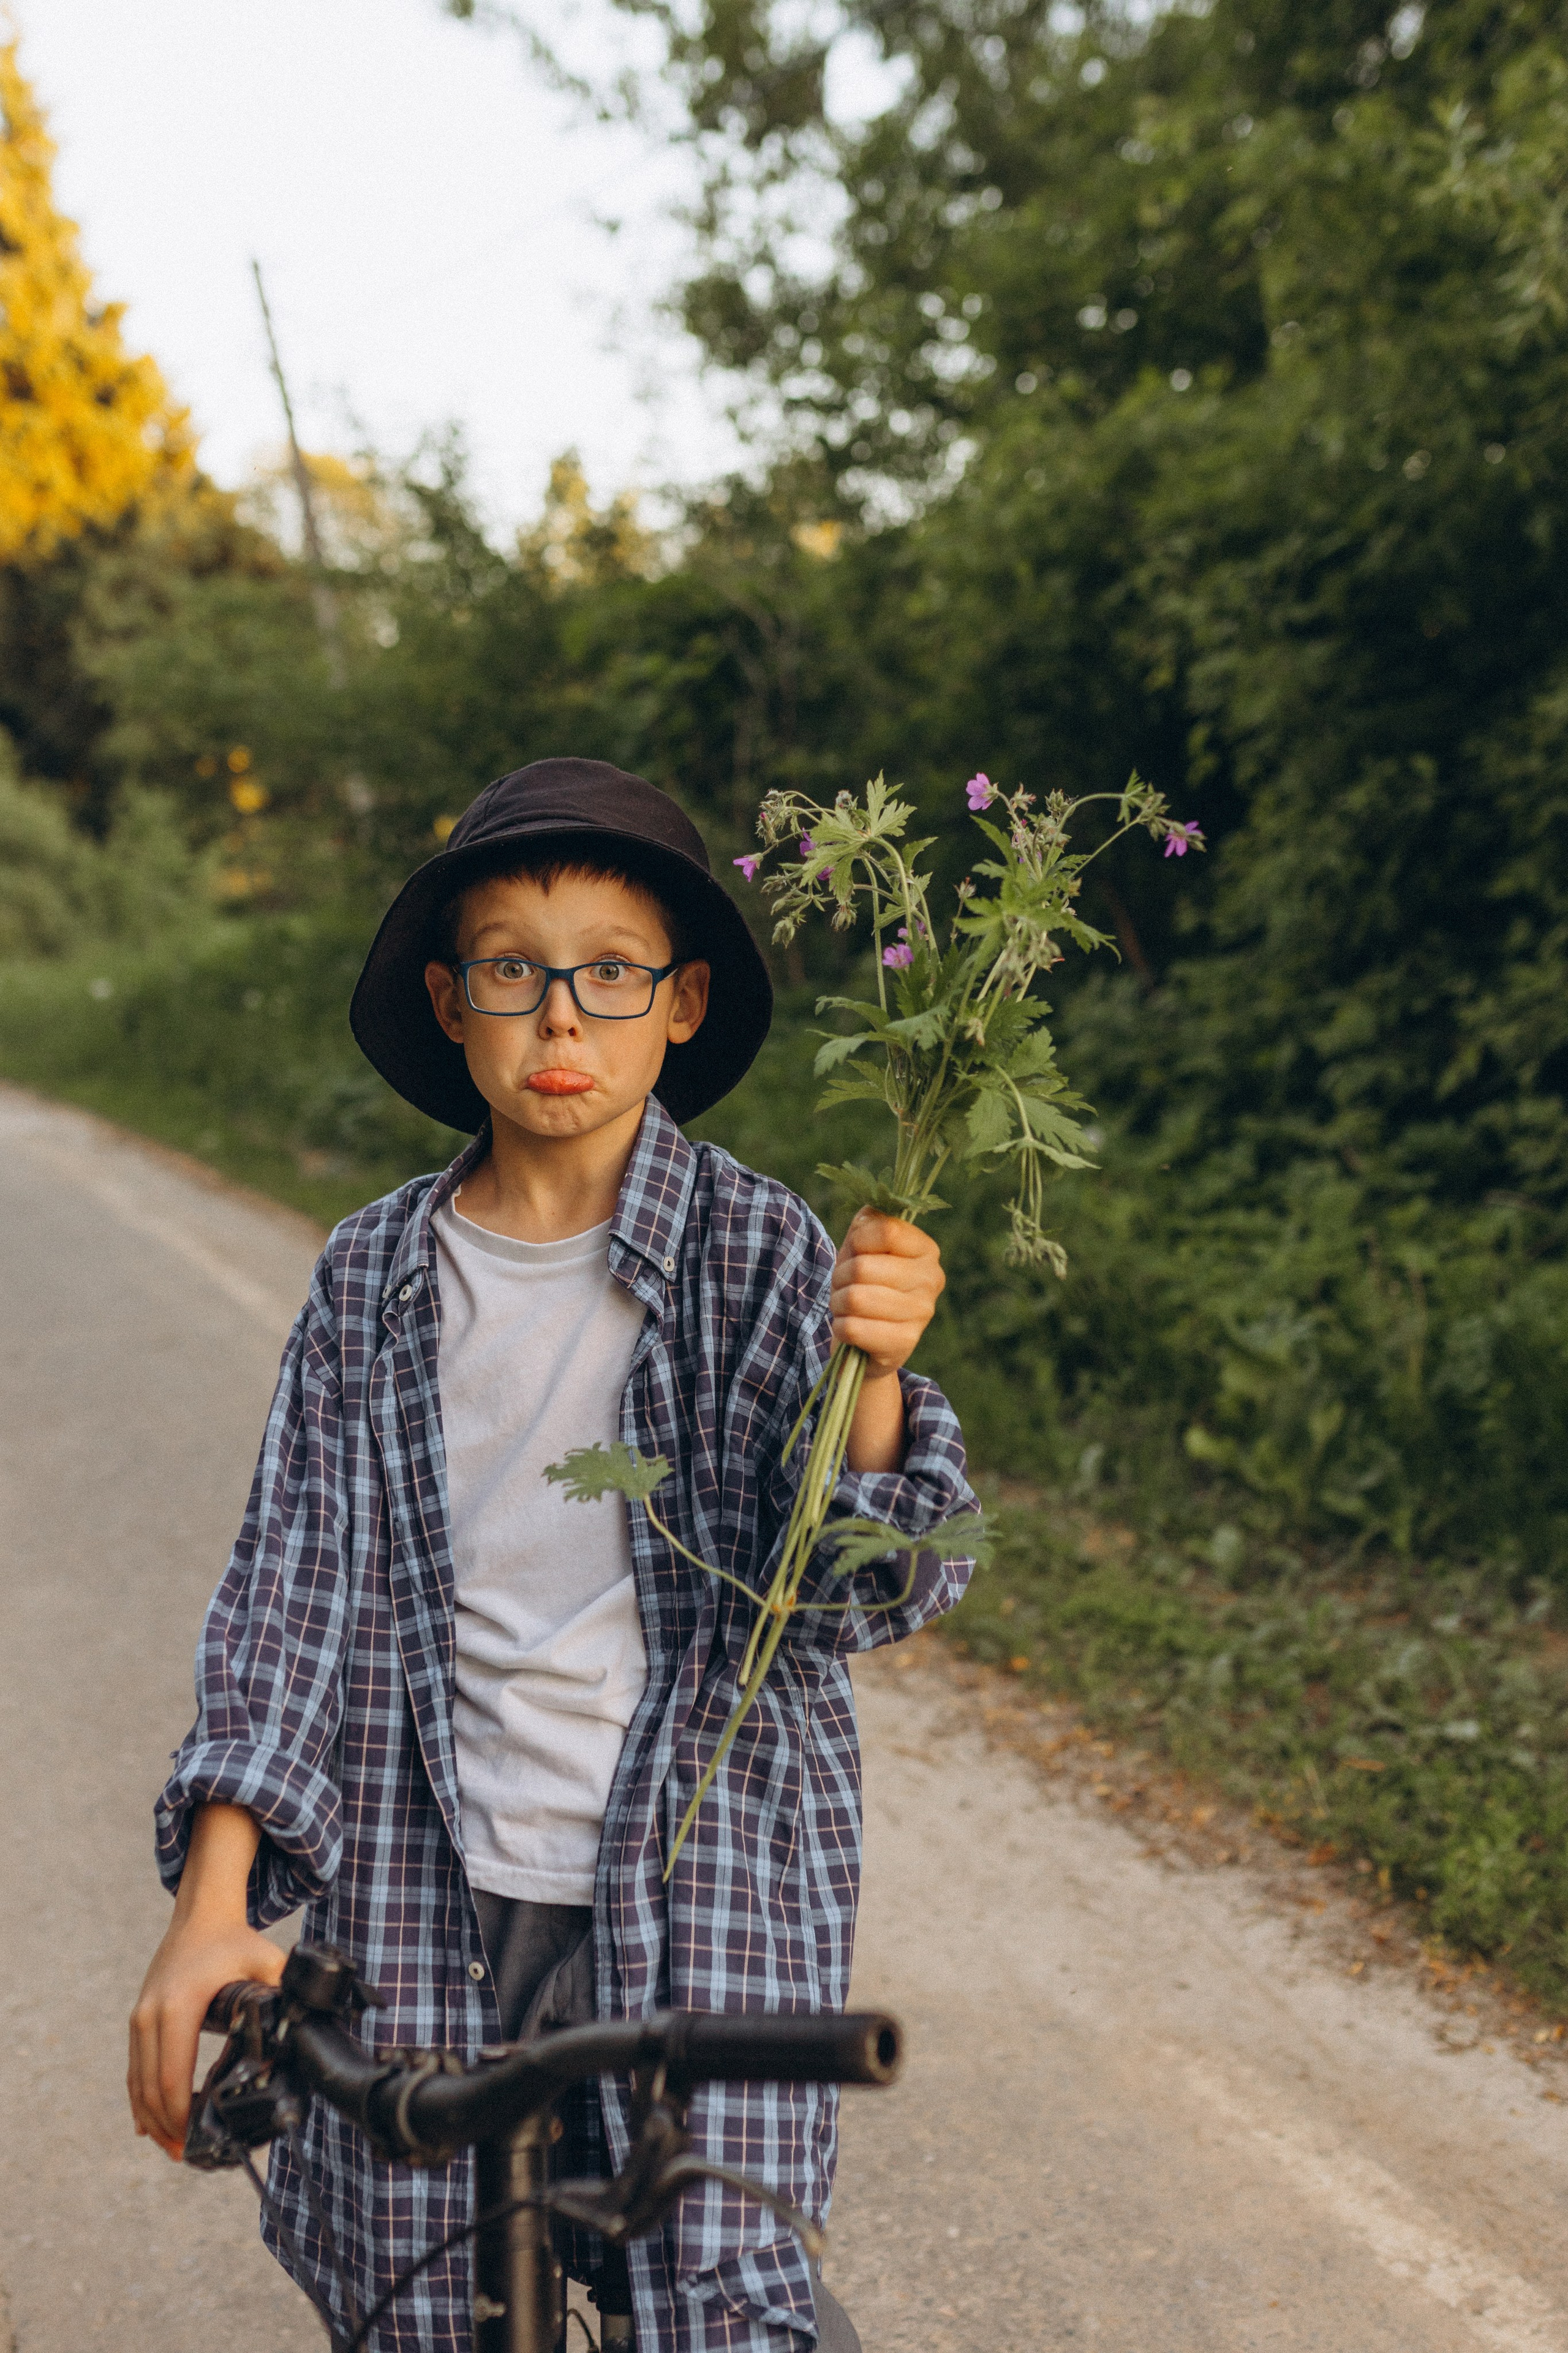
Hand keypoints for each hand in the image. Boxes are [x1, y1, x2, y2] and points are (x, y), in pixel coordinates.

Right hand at [129, 1917, 285, 2157]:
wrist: (200, 1915)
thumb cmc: (233, 1941)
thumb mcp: (265, 1962)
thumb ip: (282, 1995)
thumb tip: (303, 2033)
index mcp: (179, 2007)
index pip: (172, 2075)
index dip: (182, 2114)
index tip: (196, 2139)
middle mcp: (150, 2016)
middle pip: (150, 2088)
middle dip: (167, 2127)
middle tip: (188, 2155)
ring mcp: (140, 2019)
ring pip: (137, 2083)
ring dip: (152, 2119)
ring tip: (173, 2148)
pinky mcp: (138, 2020)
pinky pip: (134, 2069)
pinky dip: (140, 2100)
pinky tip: (149, 2125)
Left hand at [832, 1214, 945, 1474]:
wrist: (866, 1342)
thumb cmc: (864, 1285)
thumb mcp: (862, 1247)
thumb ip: (867, 1222)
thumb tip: (867, 1218)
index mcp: (926, 1249)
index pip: (887, 1231)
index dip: (857, 1241)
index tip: (856, 1253)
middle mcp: (932, 1279)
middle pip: (863, 1267)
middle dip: (840, 1276)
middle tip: (845, 1286)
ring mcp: (922, 1313)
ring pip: (855, 1298)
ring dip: (838, 1303)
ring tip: (847, 1307)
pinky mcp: (904, 1343)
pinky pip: (852, 1328)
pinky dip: (840, 1328)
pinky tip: (851, 1330)